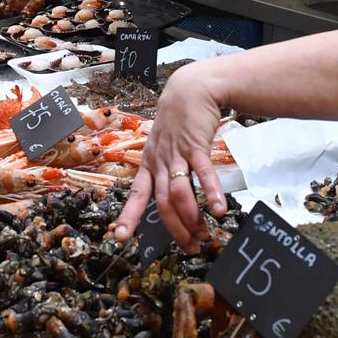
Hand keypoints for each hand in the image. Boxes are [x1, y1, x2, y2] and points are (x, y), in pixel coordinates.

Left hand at [114, 61, 227, 248]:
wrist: (189, 91)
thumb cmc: (178, 123)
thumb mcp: (165, 146)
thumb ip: (168, 169)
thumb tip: (177, 197)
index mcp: (149, 164)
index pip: (136, 194)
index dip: (128, 216)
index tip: (119, 237)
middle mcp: (159, 162)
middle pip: (162, 202)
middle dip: (174, 228)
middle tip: (189, 247)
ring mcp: (176, 155)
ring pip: (179, 192)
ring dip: (191, 217)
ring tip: (203, 234)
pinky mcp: (196, 146)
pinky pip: (202, 173)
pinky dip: (211, 193)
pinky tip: (218, 209)